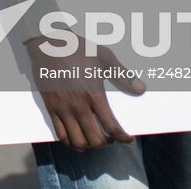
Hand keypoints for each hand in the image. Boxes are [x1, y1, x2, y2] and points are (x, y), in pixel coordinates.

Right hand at [26, 35, 143, 151]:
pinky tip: (78, 141)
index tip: (128, 139)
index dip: (123, 138)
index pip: (111, 126)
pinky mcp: (51, 108)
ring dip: (89, 145)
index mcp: (94, 94)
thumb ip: (123, 75)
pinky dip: (71, 143)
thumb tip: (141, 88)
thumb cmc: (78, 49)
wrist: (49, 44)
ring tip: (94, 139)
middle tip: (110, 138)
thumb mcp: (104, 57)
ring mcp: (63, 109)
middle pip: (95, 139)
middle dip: (106, 143)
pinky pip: (61, 134)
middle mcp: (78, 106)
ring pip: (78, 141)